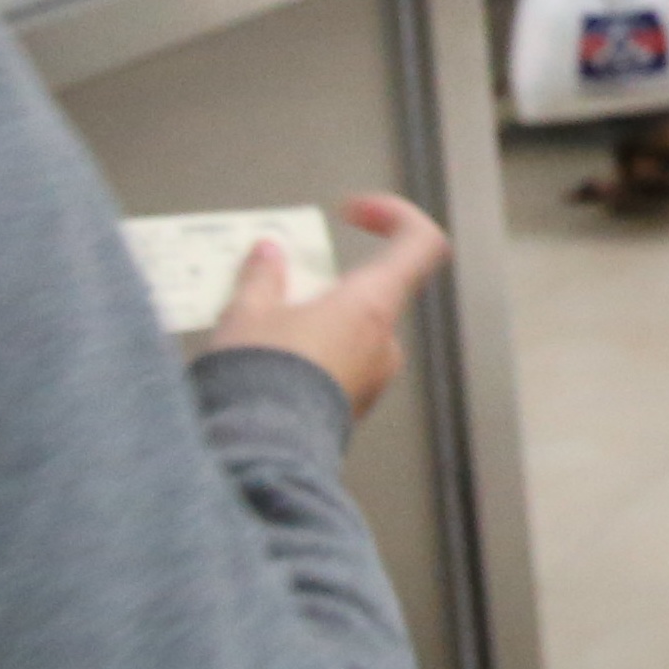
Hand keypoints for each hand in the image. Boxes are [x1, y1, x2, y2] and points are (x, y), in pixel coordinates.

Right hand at [207, 193, 450, 419]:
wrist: (257, 454)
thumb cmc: (261, 383)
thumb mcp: (249, 313)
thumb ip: (263, 275)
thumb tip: (268, 255)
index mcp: (370, 306)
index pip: (420, 243)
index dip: (395, 217)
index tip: (358, 213)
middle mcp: (383, 343)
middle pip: (373, 290)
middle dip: (327, 283)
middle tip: (283, 285)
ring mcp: (373, 379)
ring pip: (354, 330)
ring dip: (318, 321)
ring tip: (267, 331)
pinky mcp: (352, 406)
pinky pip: (342, 364)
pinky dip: (315, 353)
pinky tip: (272, 361)